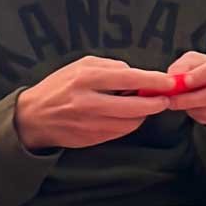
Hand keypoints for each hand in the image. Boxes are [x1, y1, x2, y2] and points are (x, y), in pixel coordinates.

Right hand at [15, 57, 175, 150]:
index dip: (152, 81)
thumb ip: (108, 68)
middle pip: (135, 106)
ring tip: (145, 105)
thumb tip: (135, 74)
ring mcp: (92, 123)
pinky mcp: (95, 138)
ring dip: (143, 114)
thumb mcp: (80, 67)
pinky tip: (129, 116)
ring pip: (131, 122)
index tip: (169, 82)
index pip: (128, 78)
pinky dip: (130, 123)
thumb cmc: (60, 87)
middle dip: (154, 103)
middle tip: (164, 99)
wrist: (36, 116)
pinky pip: (122, 131)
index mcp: (86, 78)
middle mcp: (89, 101)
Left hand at [164, 53, 205, 131]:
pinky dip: (198, 115)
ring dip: (192, 108)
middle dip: (192, 98)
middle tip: (173, 101)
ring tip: (179, 103)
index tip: (183, 82)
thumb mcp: (195, 61)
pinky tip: (193, 108)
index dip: (200, 76)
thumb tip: (173, 78)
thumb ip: (183, 66)